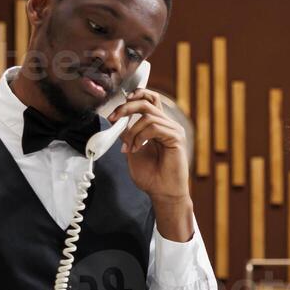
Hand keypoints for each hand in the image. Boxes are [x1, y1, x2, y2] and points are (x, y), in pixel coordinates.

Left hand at [113, 87, 193, 210]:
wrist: (162, 193)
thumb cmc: (151, 176)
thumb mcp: (132, 150)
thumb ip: (127, 134)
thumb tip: (117, 120)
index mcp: (159, 125)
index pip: (150, 99)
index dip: (134, 96)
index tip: (116, 110)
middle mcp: (168, 124)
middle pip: (147, 101)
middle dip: (126, 107)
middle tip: (113, 118)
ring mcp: (174, 130)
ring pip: (148, 116)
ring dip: (132, 131)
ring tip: (129, 147)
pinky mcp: (177, 138)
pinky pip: (154, 127)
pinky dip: (140, 137)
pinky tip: (137, 148)